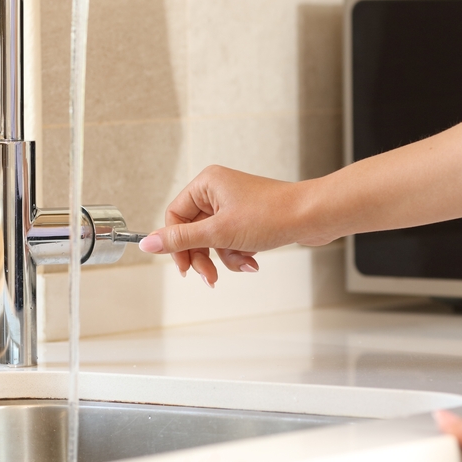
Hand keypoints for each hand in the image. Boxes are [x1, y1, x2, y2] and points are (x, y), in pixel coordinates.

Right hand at [137, 165, 334, 286]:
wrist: (314, 217)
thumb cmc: (273, 214)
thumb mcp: (219, 232)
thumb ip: (181, 239)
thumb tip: (147, 243)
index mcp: (206, 184)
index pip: (175, 217)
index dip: (176, 244)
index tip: (184, 267)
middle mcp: (217, 191)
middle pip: (193, 231)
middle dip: (202, 256)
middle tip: (208, 276)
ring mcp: (234, 204)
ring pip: (212, 240)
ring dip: (224, 257)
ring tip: (241, 264)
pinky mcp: (248, 218)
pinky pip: (230, 240)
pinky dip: (238, 254)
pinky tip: (252, 260)